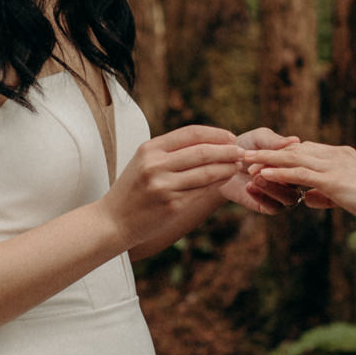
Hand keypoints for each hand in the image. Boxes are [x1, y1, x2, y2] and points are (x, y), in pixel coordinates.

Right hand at [99, 125, 244, 249]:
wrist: (113, 221)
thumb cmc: (133, 190)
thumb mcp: (145, 162)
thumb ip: (171, 151)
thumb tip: (210, 142)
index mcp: (150, 149)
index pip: (190, 133)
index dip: (215, 134)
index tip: (231, 137)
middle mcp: (156, 165)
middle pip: (202, 151)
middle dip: (227, 150)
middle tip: (242, 151)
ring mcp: (164, 186)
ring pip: (206, 172)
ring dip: (227, 168)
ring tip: (238, 165)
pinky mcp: (172, 205)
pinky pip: (202, 191)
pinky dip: (217, 183)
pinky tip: (225, 180)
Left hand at [224, 128, 304, 214]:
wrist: (222, 165)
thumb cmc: (243, 147)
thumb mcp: (258, 139)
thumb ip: (273, 140)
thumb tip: (295, 140)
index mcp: (295, 162)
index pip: (302, 162)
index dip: (287, 157)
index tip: (267, 151)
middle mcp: (293, 180)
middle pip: (298, 181)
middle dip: (281, 173)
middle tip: (259, 167)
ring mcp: (284, 195)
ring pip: (290, 197)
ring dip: (273, 187)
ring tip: (255, 177)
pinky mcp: (270, 207)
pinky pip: (274, 207)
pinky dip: (263, 197)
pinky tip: (249, 186)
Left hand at [241, 141, 355, 225]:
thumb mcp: (349, 196)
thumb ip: (328, 194)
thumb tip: (311, 198)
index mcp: (341, 155)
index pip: (307, 150)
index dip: (284, 153)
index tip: (266, 156)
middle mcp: (336, 155)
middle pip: (295, 149)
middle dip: (269, 151)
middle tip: (247, 153)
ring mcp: (334, 165)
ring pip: (293, 157)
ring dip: (268, 159)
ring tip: (247, 161)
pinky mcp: (332, 179)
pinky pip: (300, 173)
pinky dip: (280, 172)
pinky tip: (264, 173)